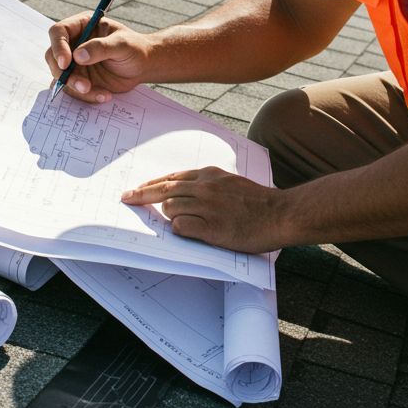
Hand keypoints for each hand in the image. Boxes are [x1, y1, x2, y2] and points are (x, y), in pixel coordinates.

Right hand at [44, 13, 149, 102]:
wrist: (143, 65)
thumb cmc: (135, 48)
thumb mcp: (122, 44)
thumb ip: (101, 47)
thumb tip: (78, 56)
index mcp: (81, 26)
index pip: (58, 32)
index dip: (58, 47)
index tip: (65, 63)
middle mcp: (73, 43)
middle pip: (52, 57)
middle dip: (64, 74)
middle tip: (83, 85)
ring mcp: (74, 63)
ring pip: (61, 76)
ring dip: (75, 88)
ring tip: (99, 92)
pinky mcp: (79, 79)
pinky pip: (73, 90)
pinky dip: (86, 96)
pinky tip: (104, 95)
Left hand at [121, 167, 286, 253]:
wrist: (280, 213)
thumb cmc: (258, 202)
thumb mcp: (231, 182)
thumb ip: (208, 184)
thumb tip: (184, 192)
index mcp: (210, 175)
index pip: (172, 177)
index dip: (151, 184)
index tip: (137, 189)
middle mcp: (206, 187)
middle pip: (164, 189)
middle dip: (142, 195)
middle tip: (127, 199)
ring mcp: (209, 207)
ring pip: (171, 207)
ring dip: (169, 216)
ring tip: (180, 222)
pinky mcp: (213, 228)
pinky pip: (182, 227)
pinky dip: (179, 229)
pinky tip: (188, 232)